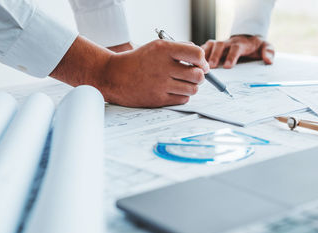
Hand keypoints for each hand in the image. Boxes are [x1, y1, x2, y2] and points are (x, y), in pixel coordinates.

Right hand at [51, 37, 207, 107]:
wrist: (114, 76)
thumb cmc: (139, 61)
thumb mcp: (157, 46)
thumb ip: (179, 48)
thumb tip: (201, 58)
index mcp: (164, 50)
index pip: (197, 54)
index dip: (202, 61)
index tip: (201, 65)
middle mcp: (163, 66)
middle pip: (198, 75)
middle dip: (199, 76)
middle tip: (193, 76)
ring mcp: (161, 84)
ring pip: (192, 89)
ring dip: (191, 87)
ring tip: (183, 84)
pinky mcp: (158, 99)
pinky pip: (183, 100)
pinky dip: (182, 96)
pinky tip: (174, 91)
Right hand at [201, 35, 274, 68]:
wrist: (247, 38)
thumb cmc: (255, 46)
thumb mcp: (265, 47)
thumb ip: (268, 52)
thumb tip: (268, 61)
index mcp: (240, 44)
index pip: (236, 48)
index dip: (231, 57)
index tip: (228, 67)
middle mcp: (228, 43)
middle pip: (219, 45)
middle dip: (215, 55)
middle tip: (211, 66)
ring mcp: (219, 44)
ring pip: (210, 45)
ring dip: (204, 54)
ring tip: (198, 64)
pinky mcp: (212, 46)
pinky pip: (203, 47)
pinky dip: (197, 53)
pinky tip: (193, 61)